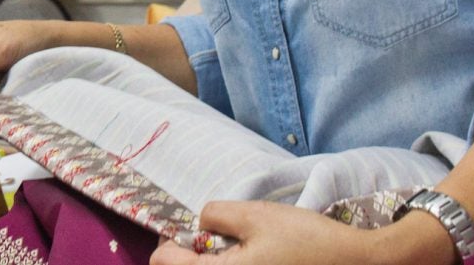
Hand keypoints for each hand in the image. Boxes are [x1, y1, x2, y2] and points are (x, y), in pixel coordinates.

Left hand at [149, 201, 452, 264]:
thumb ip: (217, 215)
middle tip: (216, 243)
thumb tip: (198, 224)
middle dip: (193, 259)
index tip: (192, 234)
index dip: (172, 245)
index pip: (165, 264)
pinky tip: (260, 263)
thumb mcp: (258, 215)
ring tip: (242, 254)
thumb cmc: (308, 242)